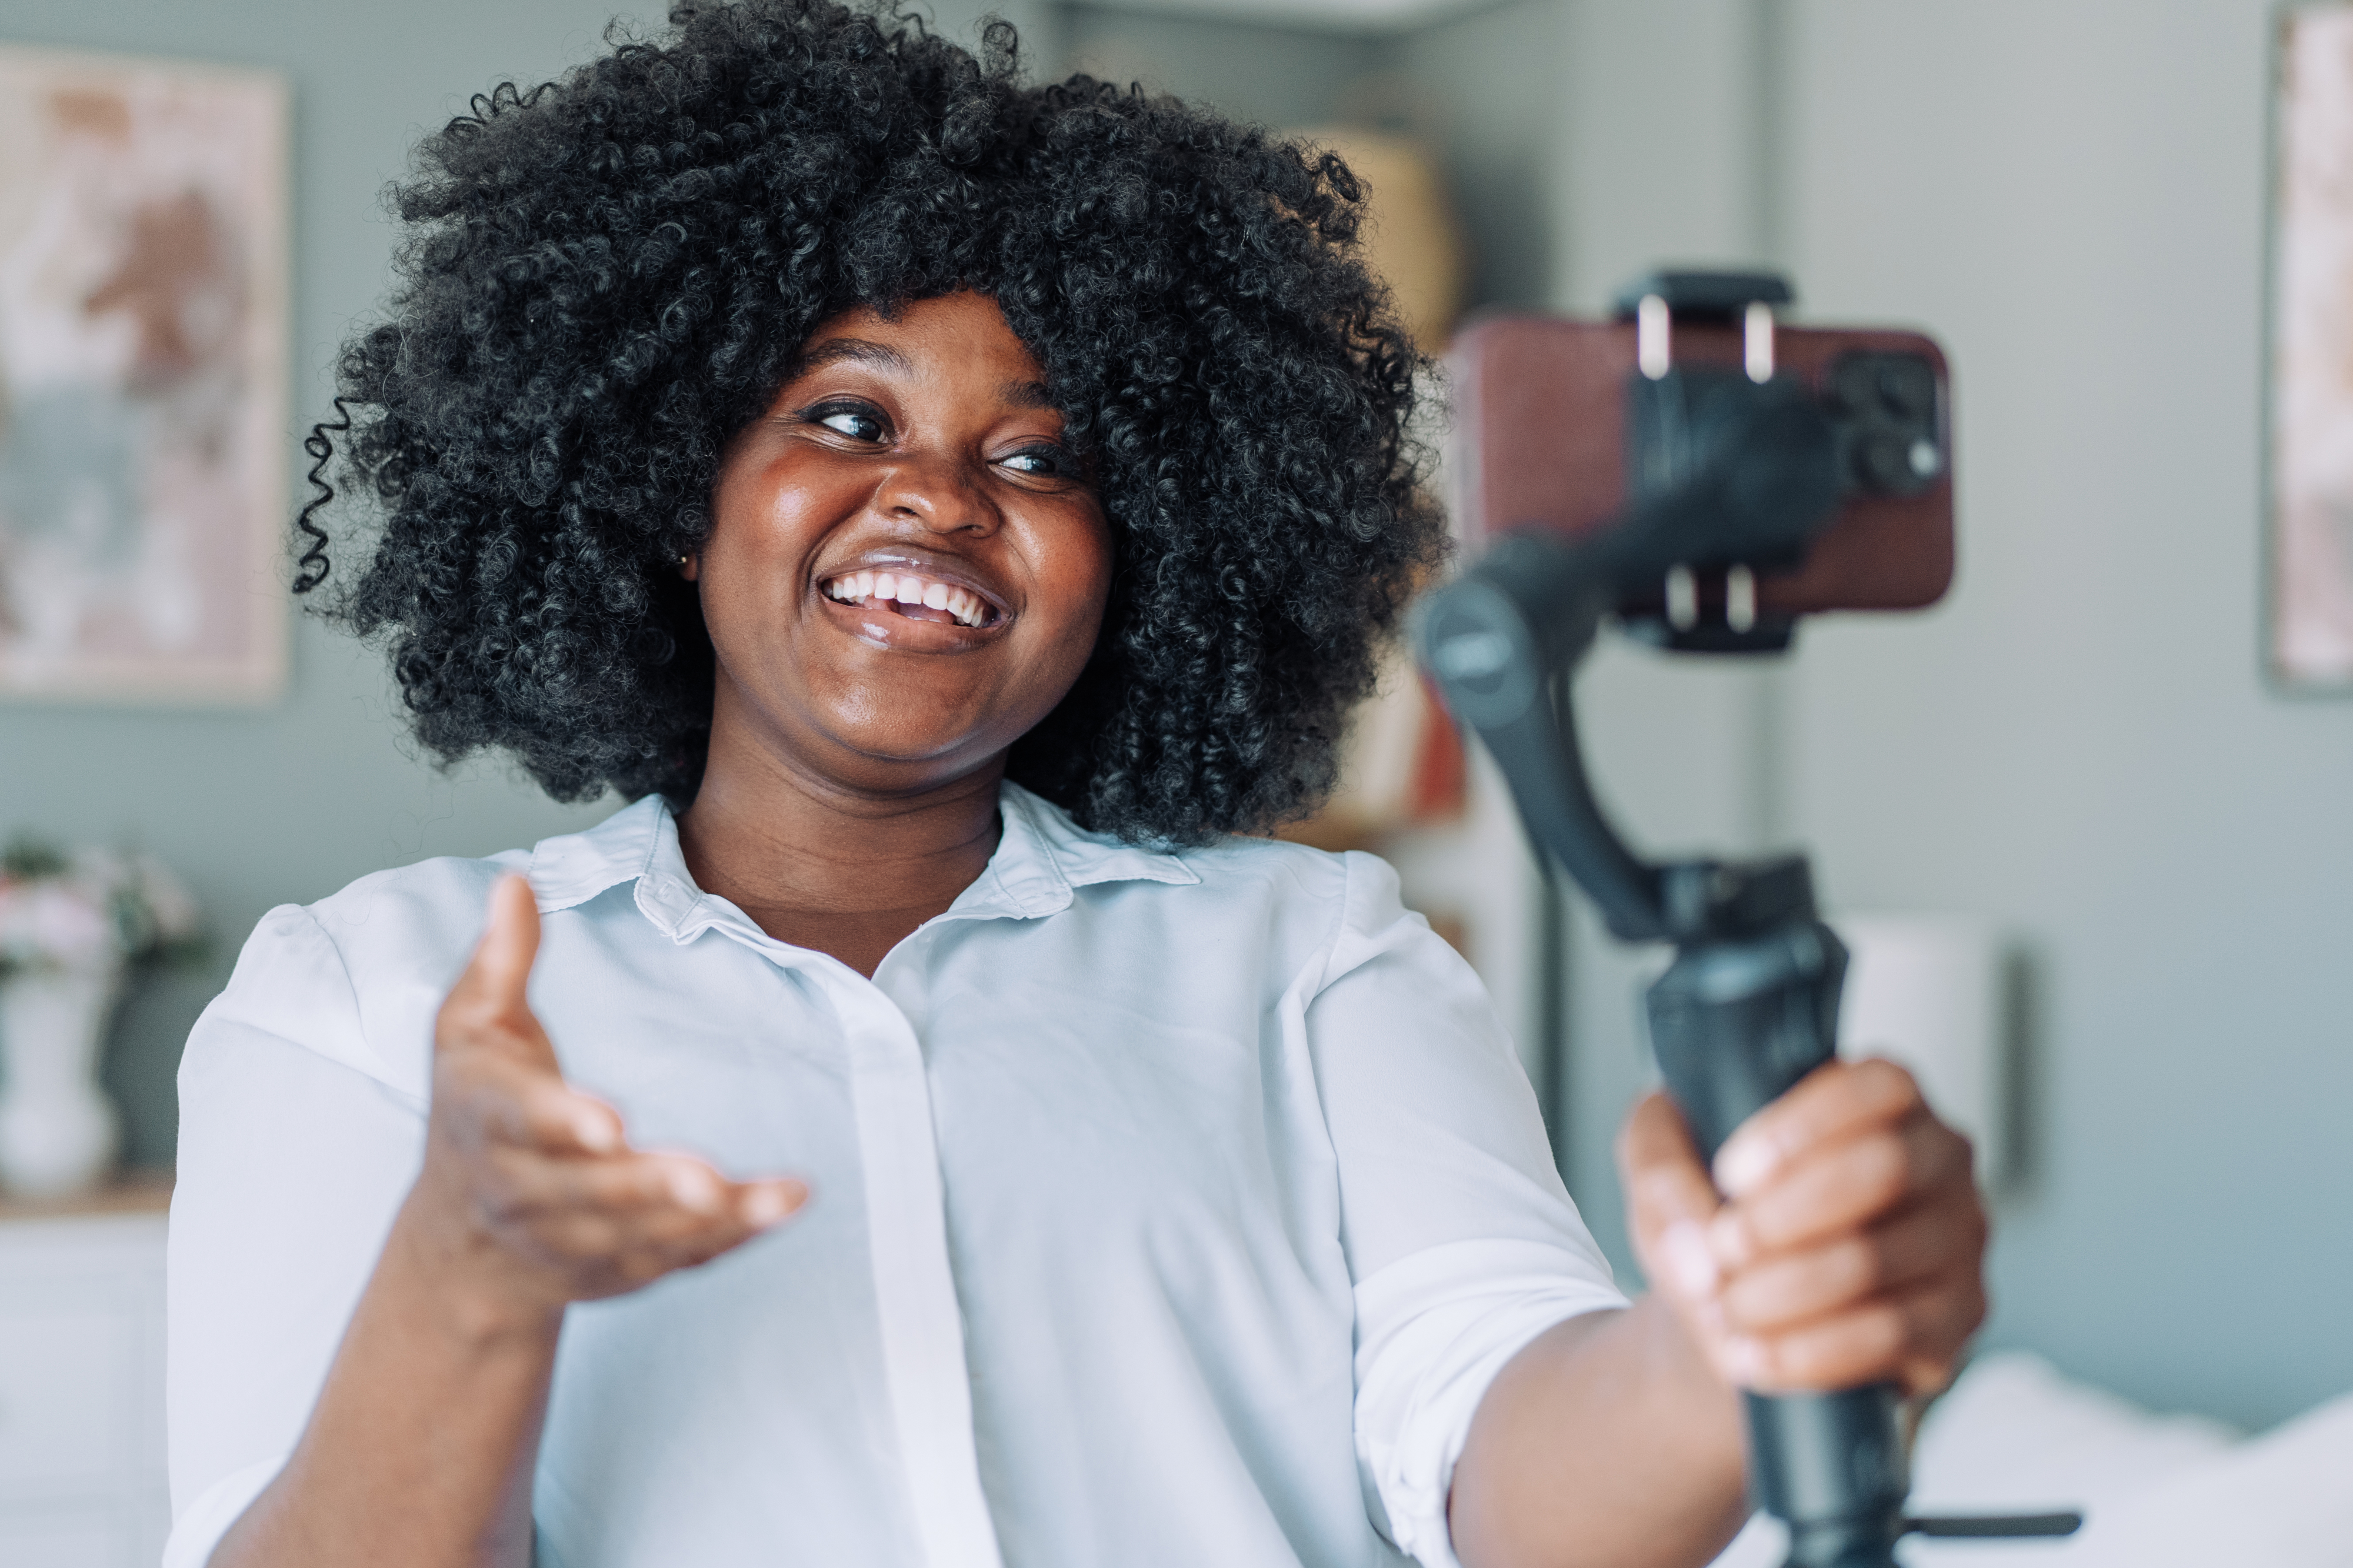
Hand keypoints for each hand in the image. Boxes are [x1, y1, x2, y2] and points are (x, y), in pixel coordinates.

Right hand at [396, 874, 807, 1328]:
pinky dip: (731, 1238)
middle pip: (587, 1193)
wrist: (462, 1243)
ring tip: (774, 1198)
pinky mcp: (618, 1270)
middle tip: (705, 1180)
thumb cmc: (475, 1110)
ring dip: (708, 1222)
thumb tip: (518, 880)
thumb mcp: (468, 1029)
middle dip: (646, 1188)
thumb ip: (499, 959)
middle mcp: (524, 1190)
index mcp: (485, 1120)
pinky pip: (677, 1259)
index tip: (607, 1124)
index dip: (561, 1123)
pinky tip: (783, 1206)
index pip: (519, 1121)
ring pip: (640, 1236)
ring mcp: (572, 1240)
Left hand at [1619, 1059, 1987, 1396]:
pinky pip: (1890, 1338)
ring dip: (1784, 1291)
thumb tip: (1696, 1242)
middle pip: (1884, 1168)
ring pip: (1877, 1261)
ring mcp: (1956, 1244)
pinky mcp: (1952, 1323)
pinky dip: (1808, 1352)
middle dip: (1783, 1217)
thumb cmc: (1719, 1211)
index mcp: (1884, 1100)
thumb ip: (1660, 1165)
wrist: (1737, 1305)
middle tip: (1722, 1247)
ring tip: (1726, 1306)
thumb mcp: (1668, 1160)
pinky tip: (1754, 1355)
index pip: (1878, 1086)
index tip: (1731, 1174)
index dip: (1802, 1128)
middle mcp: (1938, 1161)